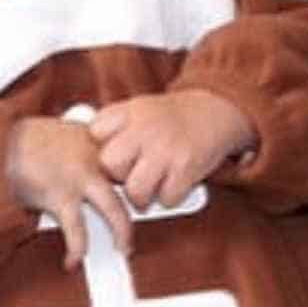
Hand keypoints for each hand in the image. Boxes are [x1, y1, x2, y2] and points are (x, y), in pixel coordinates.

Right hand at [4, 116, 132, 269]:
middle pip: (133, 182)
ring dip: (122, 232)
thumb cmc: (23, 140)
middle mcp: (93, 157)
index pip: (130, 157)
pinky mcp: (59, 196)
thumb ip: (85, 146)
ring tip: (124, 248)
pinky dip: (77, 248)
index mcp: (96, 139)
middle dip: (143, 203)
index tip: (145, 185)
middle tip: (145, 217)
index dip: (140, 173)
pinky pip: (76, 229)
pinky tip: (73, 260)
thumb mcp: (64, 132)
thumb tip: (97, 161)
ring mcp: (78, 177)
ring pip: (114, 209)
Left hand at [90, 90, 254, 210]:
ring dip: (141, 196)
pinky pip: (166, 198)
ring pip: (135, 190)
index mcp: (130, 110)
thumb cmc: (172, 117)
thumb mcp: (140, 108)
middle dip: (119, 175)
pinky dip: (169, 198)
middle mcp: (145, 128)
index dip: (102, 146)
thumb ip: (116, 127)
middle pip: (110, 164)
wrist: (216, 109)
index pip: (96, 133)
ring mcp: (166, 148)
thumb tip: (91, 159)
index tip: (115, 150)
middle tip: (131, 174)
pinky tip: (173, 185)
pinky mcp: (186, 167)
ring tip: (150, 188)